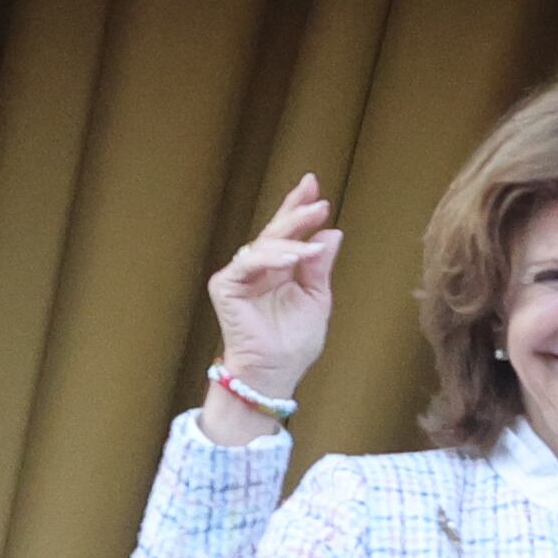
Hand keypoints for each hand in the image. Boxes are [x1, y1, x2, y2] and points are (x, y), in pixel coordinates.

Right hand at [201, 175, 339, 442]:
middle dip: (296, 213)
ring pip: (264, 244)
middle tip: (319, 203)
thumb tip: (332, 233)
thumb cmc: (294, 342)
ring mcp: (240, 275)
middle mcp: (258, 267)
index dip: (298, 207)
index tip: (314, 185)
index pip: (287, 231)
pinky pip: (248, 264)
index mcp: (280, 267)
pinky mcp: (226, 286)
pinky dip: (271, 259)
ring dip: (290, 239)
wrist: (274, 372)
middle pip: (275, 230)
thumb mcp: (317, 299)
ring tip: (312, 245)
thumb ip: (320, 266)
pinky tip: (293, 259)